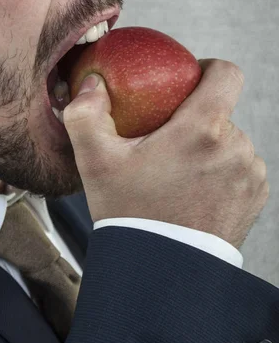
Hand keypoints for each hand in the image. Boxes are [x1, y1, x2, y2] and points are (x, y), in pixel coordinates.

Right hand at [63, 59, 268, 248]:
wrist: (161, 273)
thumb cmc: (129, 214)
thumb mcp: (96, 162)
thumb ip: (87, 114)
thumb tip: (93, 84)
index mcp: (202, 130)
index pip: (226, 74)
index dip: (209, 68)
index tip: (190, 80)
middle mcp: (235, 148)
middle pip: (220, 112)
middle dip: (196, 119)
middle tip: (166, 141)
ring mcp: (249, 174)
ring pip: (230, 140)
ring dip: (209, 146)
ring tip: (178, 171)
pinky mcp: (255, 196)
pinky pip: (240, 166)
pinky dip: (221, 169)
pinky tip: (195, 189)